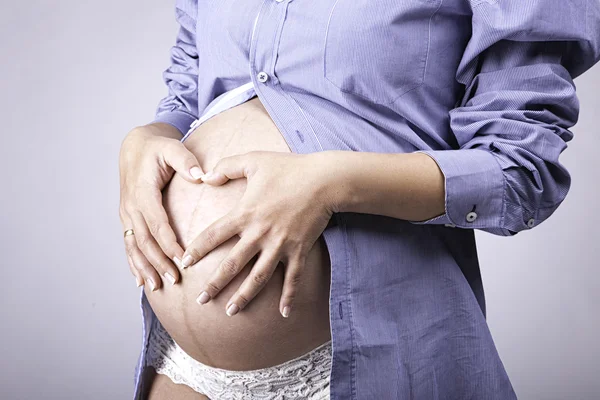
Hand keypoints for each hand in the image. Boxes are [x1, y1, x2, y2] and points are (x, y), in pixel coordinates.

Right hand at [119, 123, 204, 290]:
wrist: (134, 147)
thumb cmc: (157, 149)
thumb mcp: (172, 148)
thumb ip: (186, 161)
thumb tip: (201, 175)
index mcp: (143, 193)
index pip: (158, 224)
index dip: (169, 243)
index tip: (183, 259)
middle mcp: (131, 207)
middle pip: (146, 241)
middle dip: (159, 262)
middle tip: (175, 280)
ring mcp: (127, 215)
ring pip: (135, 247)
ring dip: (144, 268)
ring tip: (156, 287)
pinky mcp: (128, 219)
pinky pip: (129, 245)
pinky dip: (134, 264)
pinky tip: (140, 281)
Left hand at [180, 150, 336, 317]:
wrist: (325, 180)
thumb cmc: (289, 167)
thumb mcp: (253, 160)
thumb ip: (226, 167)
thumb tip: (204, 176)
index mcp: (245, 213)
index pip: (213, 235)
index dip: (197, 249)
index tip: (183, 262)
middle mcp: (259, 234)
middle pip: (232, 264)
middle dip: (215, 284)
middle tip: (200, 300)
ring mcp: (280, 245)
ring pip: (258, 277)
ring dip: (244, 296)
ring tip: (230, 312)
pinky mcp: (299, 250)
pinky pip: (293, 278)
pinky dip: (289, 296)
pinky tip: (284, 313)